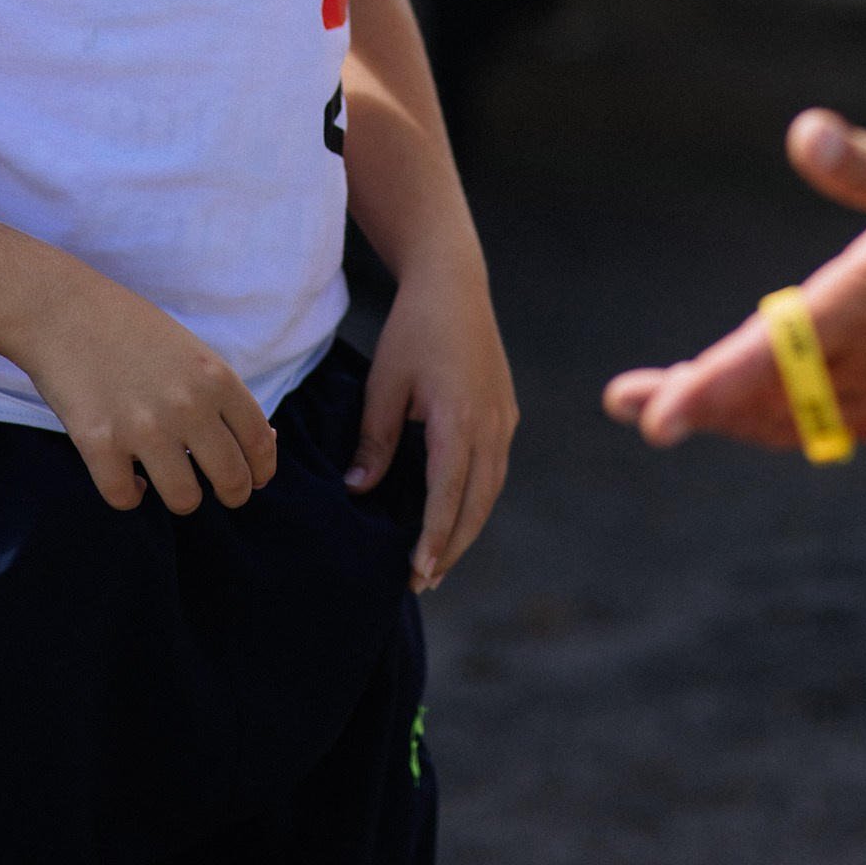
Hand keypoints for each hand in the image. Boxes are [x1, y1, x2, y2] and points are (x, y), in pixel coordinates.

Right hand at [15, 261, 278, 514]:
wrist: (61, 309)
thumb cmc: (129, 327)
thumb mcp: (190, 350)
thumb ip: (220, 395)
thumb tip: (262, 440)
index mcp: (216, 377)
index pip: (259, 442)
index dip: (262, 471)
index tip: (255, 480)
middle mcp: (188, 406)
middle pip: (230, 480)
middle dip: (231, 494)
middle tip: (221, 495)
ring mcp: (144, 428)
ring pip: (184, 500)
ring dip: (179, 496)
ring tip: (169, 479)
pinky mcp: (100, 445)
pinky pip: (126, 498)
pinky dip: (130, 495)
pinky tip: (129, 477)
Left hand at [346, 249, 517, 591]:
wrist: (454, 282)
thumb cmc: (413, 329)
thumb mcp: (385, 384)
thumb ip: (374, 441)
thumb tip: (358, 492)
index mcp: (459, 420)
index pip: (448, 496)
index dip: (434, 539)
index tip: (417, 574)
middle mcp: (491, 426)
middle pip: (477, 504)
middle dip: (452, 546)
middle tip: (423, 582)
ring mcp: (504, 419)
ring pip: (490, 490)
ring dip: (467, 526)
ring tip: (439, 559)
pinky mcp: (507, 411)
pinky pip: (495, 468)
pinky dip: (476, 497)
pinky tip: (457, 510)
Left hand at [603, 107, 865, 452]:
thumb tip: (805, 130)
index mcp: (865, 307)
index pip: (768, 359)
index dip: (704, 389)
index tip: (652, 414)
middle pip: (766, 399)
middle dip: (694, 403)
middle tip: (628, 404)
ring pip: (801, 420)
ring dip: (738, 417)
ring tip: (681, 409)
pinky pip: (847, 428)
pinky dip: (799, 428)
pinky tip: (781, 422)